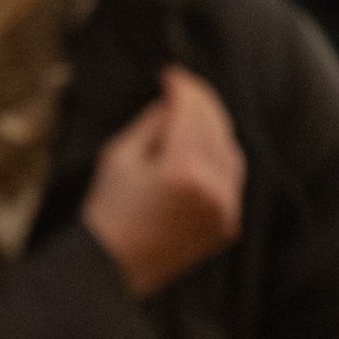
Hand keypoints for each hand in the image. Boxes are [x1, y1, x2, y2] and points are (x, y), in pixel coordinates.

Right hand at [81, 66, 243, 296]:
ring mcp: (224, 208)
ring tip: (193, 117)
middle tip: (182, 88)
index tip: (170, 73)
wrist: (110, 265)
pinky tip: (201, 151)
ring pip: (231, 151)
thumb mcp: (118, 157)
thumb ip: (150, 123)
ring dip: (214, 129)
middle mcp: (212, 187)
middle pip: (217, 126)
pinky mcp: (227, 223)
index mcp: (182, 168)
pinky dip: (220, 160)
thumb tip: (172, 100)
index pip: (192, 110)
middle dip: (201, 102)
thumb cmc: (105, 209)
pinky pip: (232, 180)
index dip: (182, 86)